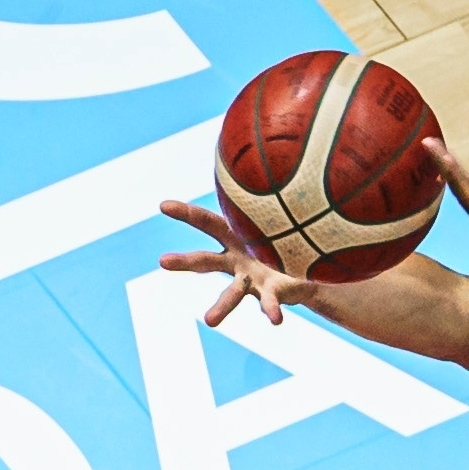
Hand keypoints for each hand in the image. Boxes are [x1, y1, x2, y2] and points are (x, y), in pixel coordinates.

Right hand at [157, 197, 316, 328]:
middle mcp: (236, 260)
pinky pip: (269, 304)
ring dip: (220, 306)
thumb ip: (274, 190)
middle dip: (185, 261)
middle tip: (162, 262)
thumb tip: (276, 147)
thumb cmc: (285, 239)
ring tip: (208, 321)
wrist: (306, 272)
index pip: (205, 222)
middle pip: (206, 260)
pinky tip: (275, 321)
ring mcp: (251, 281)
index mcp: (234, 236)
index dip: (184, 214)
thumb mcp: (279, 213)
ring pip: (231, 292)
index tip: (163, 206)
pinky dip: (271, 311)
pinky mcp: (270, 296)